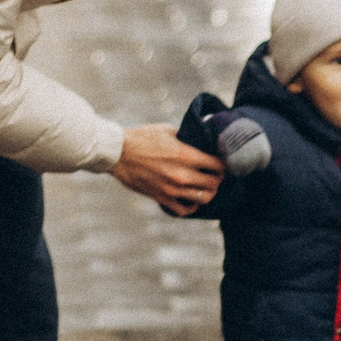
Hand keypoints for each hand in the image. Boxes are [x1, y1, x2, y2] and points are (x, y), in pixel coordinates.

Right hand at [109, 124, 223, 214]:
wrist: (118, 153)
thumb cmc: (143, 138)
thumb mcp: (169, 130)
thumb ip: (189, 136)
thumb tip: (205, 136)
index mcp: (186, 155)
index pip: (217, 165)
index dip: (222, 164)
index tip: (220, 162)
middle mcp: (182, 175)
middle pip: (213, 183)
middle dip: (218, 179)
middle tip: (216, 175)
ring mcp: (172, 189)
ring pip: (203, 198)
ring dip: (208, 193)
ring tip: (206, 187)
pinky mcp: (161, 198)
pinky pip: (184, 210)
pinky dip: (191, 206)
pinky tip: (191, 199)